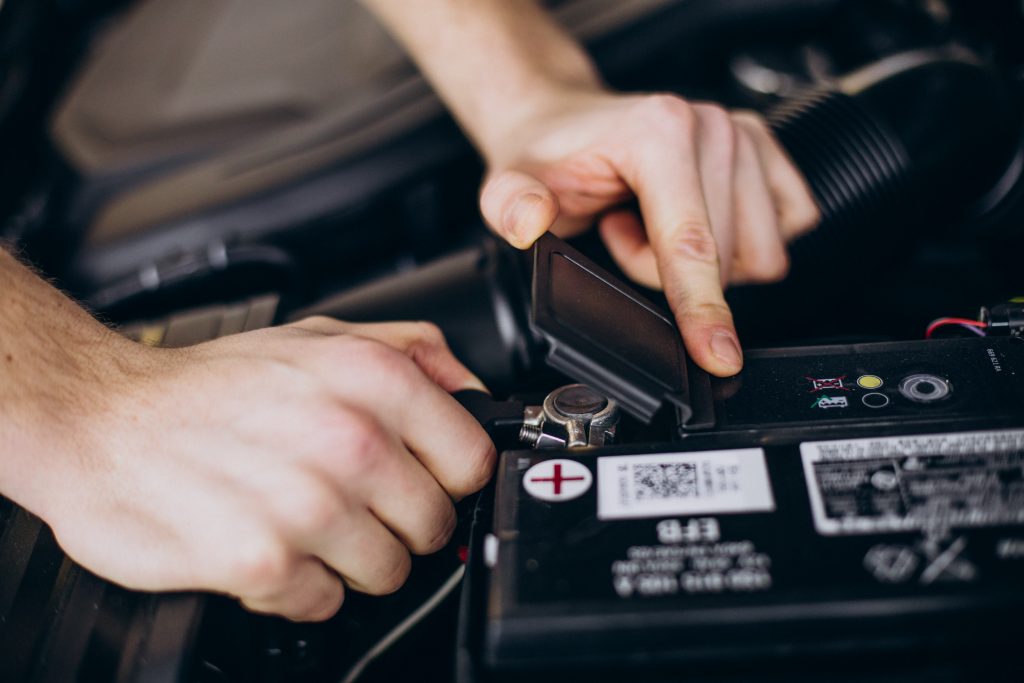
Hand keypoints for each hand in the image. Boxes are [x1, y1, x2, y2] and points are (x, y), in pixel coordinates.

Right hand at [38, 318, 494, 621]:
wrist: (100, 418)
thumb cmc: (210, 385)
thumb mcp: (320, 335)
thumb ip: (413, 352)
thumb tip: (473, 390)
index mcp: (373, 380)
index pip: (473, 461)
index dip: (447, 477)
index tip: (420, 478)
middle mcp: (349, 440)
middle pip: (434, 525)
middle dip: (397, 522)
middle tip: (348, 500)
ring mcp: (309, 505)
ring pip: (388, 572)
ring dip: (349, 558)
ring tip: (301, 519)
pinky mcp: (265, 561)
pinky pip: (325, 602)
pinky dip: (299, 585)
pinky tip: (267, 543)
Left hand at [479, 92, 818, 376]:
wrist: (562, 120)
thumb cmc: (546, 155)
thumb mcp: (508, 184)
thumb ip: (511, 205)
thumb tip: (530, 220)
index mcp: (659, 132)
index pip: (691, 244)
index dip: (702, 309)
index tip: (718, 357)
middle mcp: (712, 126)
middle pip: (725, 259)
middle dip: (667, 271)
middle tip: (620, 232)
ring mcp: (745, 134)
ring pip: (757, 253)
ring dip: (702, 260)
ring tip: (649, 223)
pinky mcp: (766, 150)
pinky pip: (785, 230)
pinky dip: (737, 244)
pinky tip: (689, 219)